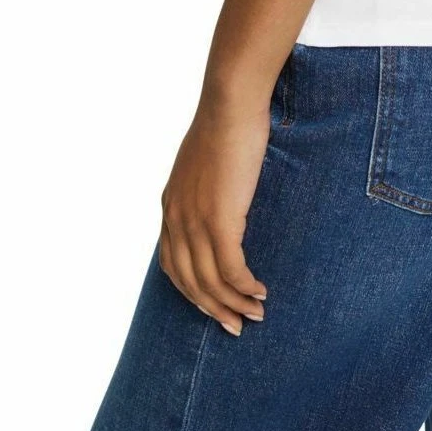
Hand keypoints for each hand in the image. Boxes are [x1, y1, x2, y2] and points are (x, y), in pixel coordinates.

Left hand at [159, 97, 271, 333]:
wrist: (230, 104)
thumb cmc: (225, 123)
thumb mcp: (205, 163)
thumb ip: (205, 188)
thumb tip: (222, 200)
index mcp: (170, 207)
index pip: (173, 266)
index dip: (194, 292)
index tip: (215, 306)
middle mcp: (176, 219)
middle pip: (190, 282)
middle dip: (214, 309)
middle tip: (237, 326)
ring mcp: (195, 221)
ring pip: (211, 282)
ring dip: (234, 304)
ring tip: (256, 314)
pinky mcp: (219, 220)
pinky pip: (231, 269)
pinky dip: (245, 287)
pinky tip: (260, 292)